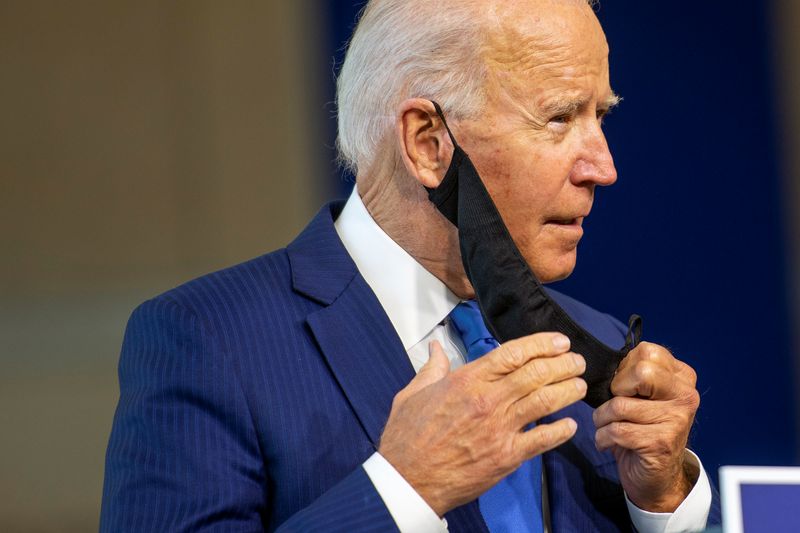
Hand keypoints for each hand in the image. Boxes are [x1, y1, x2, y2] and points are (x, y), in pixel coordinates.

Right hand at [378, 333, 586, 515]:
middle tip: (577, 362)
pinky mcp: (506, 456)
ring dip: (568, 391)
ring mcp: (499, 429)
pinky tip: (570, 425)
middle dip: (563, 364)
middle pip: (536, 374)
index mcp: (466, 381)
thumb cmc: (407, 437)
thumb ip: (432, 368)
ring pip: (545, 402)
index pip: (513, 353)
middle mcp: (487, 401)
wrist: (408, 479)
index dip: (541, 344)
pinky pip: (542, 440)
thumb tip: (436, 348)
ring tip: (581, 385)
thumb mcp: (413, 393)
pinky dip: (560, 431)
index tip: (559, 342)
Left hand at [593, 342, 699, 512]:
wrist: (656, 477)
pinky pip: (616, 430)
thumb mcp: (640, 396)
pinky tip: (608, 443)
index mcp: (681, 377)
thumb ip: (631, 375)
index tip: (624, 389)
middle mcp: (686, 395)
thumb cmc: (641, 429)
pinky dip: (602, 437)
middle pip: (641, 372)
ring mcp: (677, 419)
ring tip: (608, 427)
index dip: (624, 369)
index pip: (647, 351)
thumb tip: (604, 365)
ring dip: (602, 419)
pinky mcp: (661, 442)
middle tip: (617, 407)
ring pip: (620, 405)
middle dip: (616, 391)